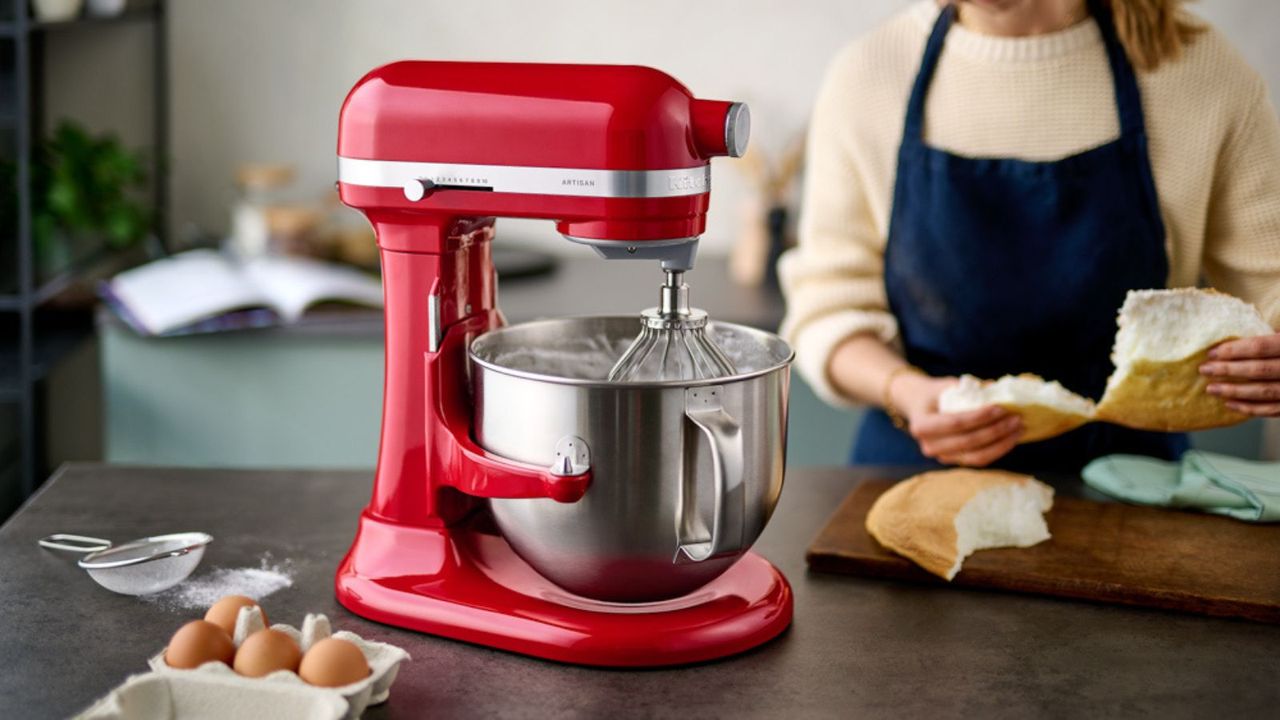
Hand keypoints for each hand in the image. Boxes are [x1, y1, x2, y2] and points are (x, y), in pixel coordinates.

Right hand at [890, 372, 1023, 466]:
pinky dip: (998, 449)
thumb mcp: (945, 385)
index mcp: (921, 426)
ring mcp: (942, 457)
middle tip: (1016, 418)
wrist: (919, 407)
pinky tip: (1012, 437)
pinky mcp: (956, 461)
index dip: (980, 417)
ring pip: (977, 456)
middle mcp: (930, 446)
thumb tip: (996, 389)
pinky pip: (980, 459)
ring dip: (1002, 443)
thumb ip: (967, 388)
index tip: (1001, 407)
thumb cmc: (934, 393)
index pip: (955, 423)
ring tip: (1019, 429)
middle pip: (969, 441)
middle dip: (996, 430)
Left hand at [1200, 333, 1279, 416]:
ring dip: (1234, 391)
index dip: (1235, 349)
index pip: (1261, 346)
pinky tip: (1229, 404)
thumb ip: (1269, 335)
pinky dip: (1249, 409)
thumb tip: (1230, 337)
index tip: (1211, 352)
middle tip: (1204, 370)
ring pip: (1264, 392)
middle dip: (1228, 370)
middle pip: (1259, 369)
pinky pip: (1272, 410)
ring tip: (1211, 389)